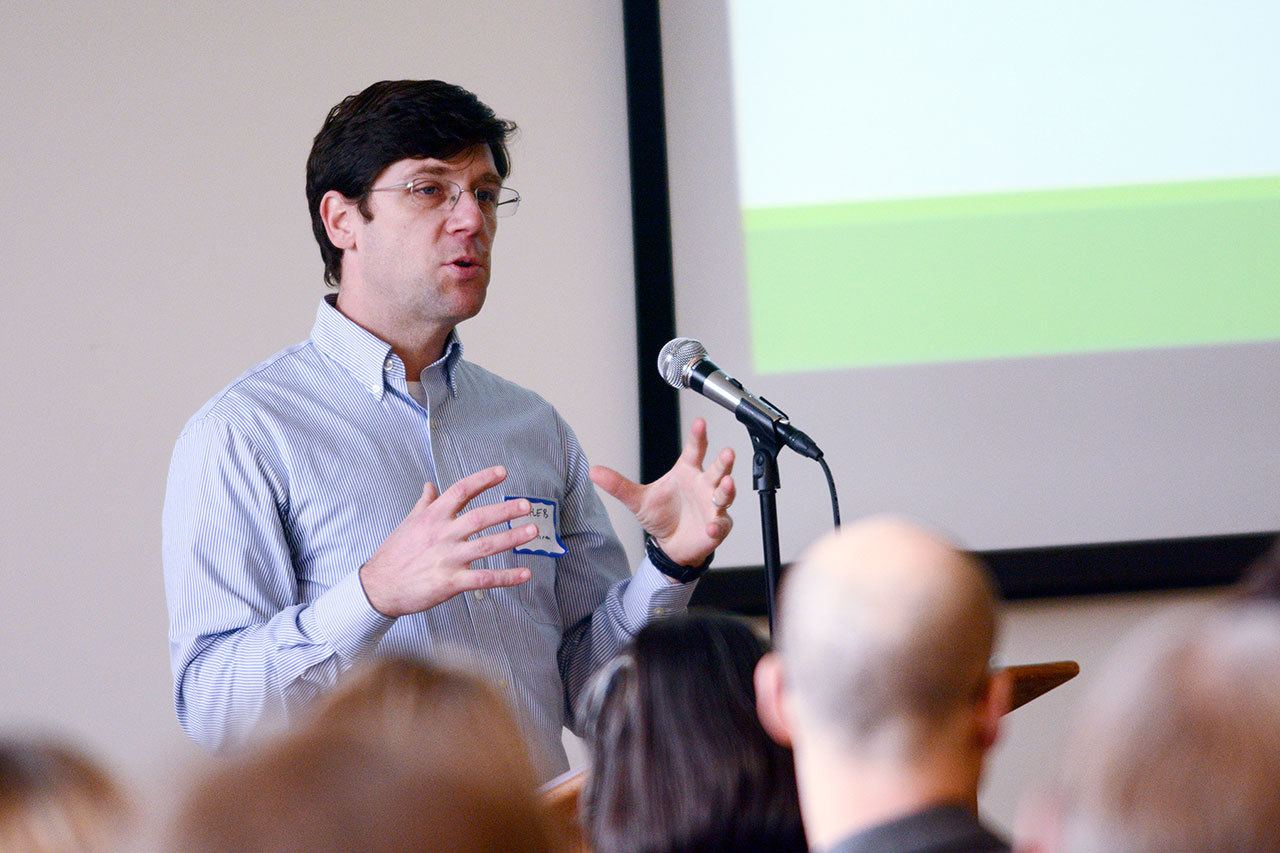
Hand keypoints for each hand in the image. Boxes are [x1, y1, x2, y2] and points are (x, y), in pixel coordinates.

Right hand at [359, 466, 538, 616]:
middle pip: (480, 517)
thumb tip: (430, 485)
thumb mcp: (408, 523)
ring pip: (487, 546)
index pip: (461, 491)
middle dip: (505, 509)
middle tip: (526, 505)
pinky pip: (484, 579)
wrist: (378, 587)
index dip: (483, 479)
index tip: (502, 472)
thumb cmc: (394, 554)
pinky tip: (525, 574)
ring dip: (512, 538)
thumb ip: (424, 504)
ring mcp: (448, 558)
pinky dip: (507, 577)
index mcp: (433, 517)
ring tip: (532, 531)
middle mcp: (443, 535)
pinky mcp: (451, 582)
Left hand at [590, 418, 734, 567]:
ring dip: (728, 489)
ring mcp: (713, 506)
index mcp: (687, 472)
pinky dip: (717, 526)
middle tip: (727, 452)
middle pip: (718, 469)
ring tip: (727, 484)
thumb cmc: (661, 515)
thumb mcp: (638, 500)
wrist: (670, 545)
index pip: (695, 450)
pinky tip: (712, 527)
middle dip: (724, 461)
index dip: (698, 436)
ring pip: (725, 494)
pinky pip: (721, 525)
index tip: (700, 423)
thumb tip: (594, 471)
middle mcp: (704, 486)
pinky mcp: (717, 527)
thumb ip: (618, 485)